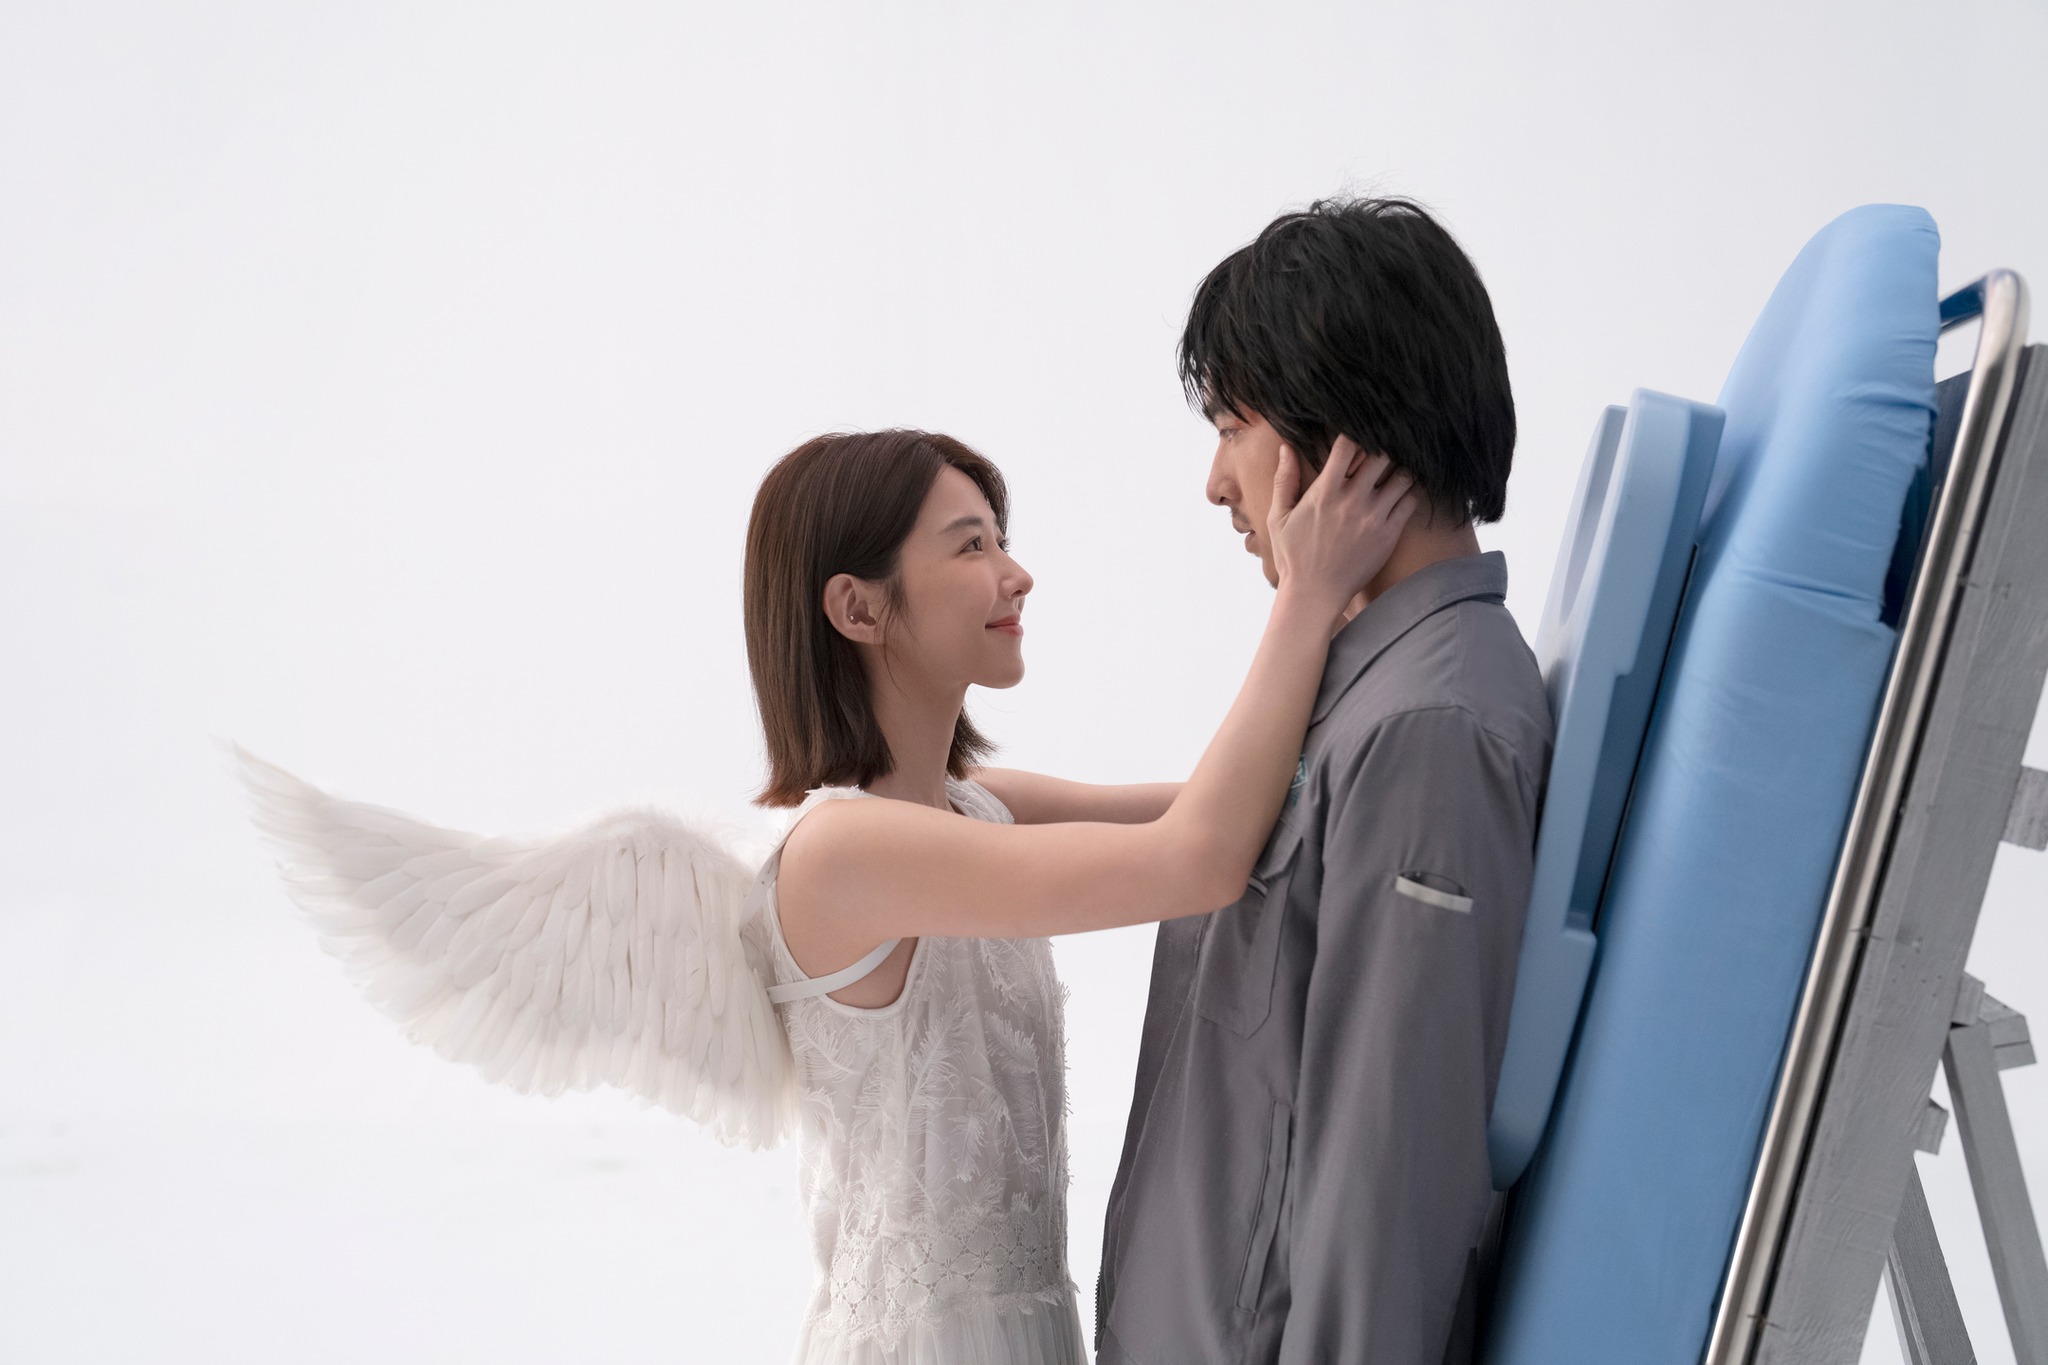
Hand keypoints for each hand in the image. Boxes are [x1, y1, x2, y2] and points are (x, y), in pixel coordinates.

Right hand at [1267, 435, 1417, 623]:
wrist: (1314, 594)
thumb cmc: (1294, 556)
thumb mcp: (1279, 517)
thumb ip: (1285, 480)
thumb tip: (1285, 448)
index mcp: (1325, 492)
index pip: (1347, 445)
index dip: (1355, 435)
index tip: (1357, 437)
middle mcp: (1352, 500)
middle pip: (1382, 455)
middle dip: (1382, 449)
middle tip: (1381, 452)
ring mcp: (1373, 517)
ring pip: (1402, 476)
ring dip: (1400, 470)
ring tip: (1394, 472)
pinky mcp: (1388, 534)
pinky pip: (1410, 502)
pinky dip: (1410, 493)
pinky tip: (1402, 494)